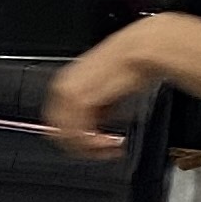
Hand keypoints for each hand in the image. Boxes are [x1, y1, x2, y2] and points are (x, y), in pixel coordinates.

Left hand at [44, 22, 168, 157]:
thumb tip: (95, 130)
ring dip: (90, 148)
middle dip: (81, 147)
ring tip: (110, 147)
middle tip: (103, 150)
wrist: (142, 50)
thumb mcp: (106, 91)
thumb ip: (96, 110)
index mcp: (65, 83)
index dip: (75, 138)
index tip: (93, 145)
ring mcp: (68, 93)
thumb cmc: (130, 65)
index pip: (58, 122)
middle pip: (59, 132)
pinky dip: (94, 144)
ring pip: (67, 136)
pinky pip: (79, 133)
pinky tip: (110, 142)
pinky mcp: (81, 98)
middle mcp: (61, 88)